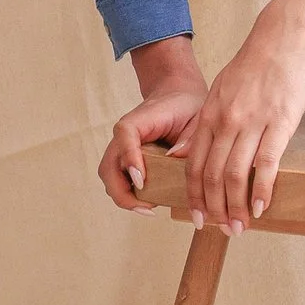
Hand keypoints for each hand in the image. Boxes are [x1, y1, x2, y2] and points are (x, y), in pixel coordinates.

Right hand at [98, 39, 205, 209]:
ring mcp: (122, 150)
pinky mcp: (127, 161)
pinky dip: (129, 194)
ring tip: (149, 208)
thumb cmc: (185, 105)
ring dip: (124, 196)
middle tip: (148, 207)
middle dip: (122, 192)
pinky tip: (150, 201)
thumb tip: (176, 159)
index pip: (125, 137)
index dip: (130, 158)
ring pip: (110, 178)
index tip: (142, 180)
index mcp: (138, 121)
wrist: (176, 96)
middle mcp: (123, 137)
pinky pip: (120, 181)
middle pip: (108, 166)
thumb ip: (189, 138)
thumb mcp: (196, 116)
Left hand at [181, 0, 304, 231]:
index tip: (198, 215)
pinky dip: (261, 190)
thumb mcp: (221, 90)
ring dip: (236, 207)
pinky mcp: (278, 124)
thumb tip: (190, 151)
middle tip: (219, 230)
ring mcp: (252, 124)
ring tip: (240, 227)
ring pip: (235, 175)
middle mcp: (225, 122)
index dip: (194, 194)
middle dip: (213, 208)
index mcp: (209, 115)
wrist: (282, 38)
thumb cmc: (255, 64)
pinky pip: (265, 165)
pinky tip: (261, 207)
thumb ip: (208, 121)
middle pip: (211, 175)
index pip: (194, 165)